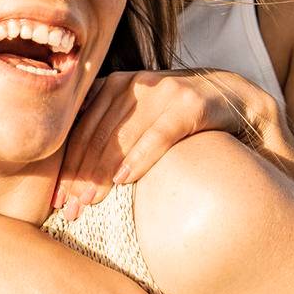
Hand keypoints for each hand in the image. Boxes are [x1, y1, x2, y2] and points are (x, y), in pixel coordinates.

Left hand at [55, 69, 277, 216]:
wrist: (237, 102)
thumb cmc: (181, 119)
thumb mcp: (142, 120)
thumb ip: (110, 132)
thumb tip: (69, 173)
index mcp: (117, 85)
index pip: (82, 129)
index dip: (67, 164)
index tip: (56, 199)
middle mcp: (137, 84)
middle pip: (98, 134)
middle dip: (80, 175)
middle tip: (69, 209)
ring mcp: (164, 91)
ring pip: (123, 136)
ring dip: (102, 172)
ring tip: (89, 202)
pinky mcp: (190, 104)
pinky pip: (160, 134)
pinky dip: (140, 157)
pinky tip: (124, 181)